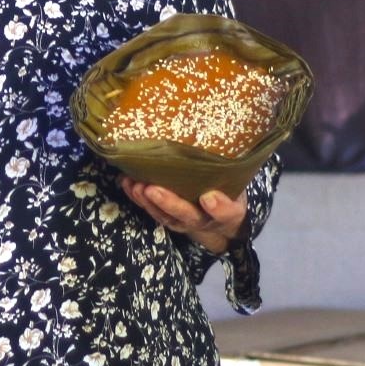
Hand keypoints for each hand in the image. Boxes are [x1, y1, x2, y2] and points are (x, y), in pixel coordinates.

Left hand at [120, 178, 246, 255]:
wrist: (220, 216)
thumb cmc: (229, 192)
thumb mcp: (237, 184)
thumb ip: (230, 173)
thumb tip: (219, 144)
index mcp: (227, 213)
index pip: (226, 213)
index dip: (218, 208)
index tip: (208, 198)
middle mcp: (203, 220)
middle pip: (187, 216)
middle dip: (169, 203)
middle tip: (153, 189)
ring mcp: (182, 221)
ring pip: (164, 216)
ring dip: (148, 202)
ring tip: (136, 186)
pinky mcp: (167, 216)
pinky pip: (151, 210)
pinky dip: (137, 198)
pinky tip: (127, 183)